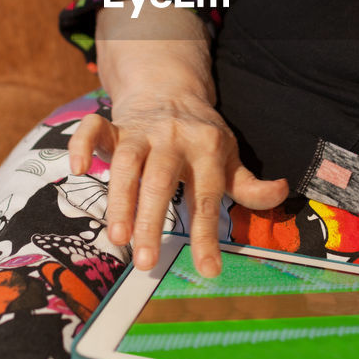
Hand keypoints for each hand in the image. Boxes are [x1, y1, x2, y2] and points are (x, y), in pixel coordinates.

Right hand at [68, 93, 288, 277]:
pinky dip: (82, 144)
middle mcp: (172, 139)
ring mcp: (141, 131)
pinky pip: (94, 128)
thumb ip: (250, 185)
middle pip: (160, 181)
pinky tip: (77, 169)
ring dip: (119, 199)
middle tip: (146, 261)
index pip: (206, 196)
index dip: (206, 234)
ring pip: (126, 163)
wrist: (170, 88)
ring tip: (117, 236)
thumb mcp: (230, 158)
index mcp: (206, 149)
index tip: (207, 270)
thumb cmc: (201, 136)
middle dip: (153, 220)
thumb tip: (281, 192)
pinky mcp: (114, 125)